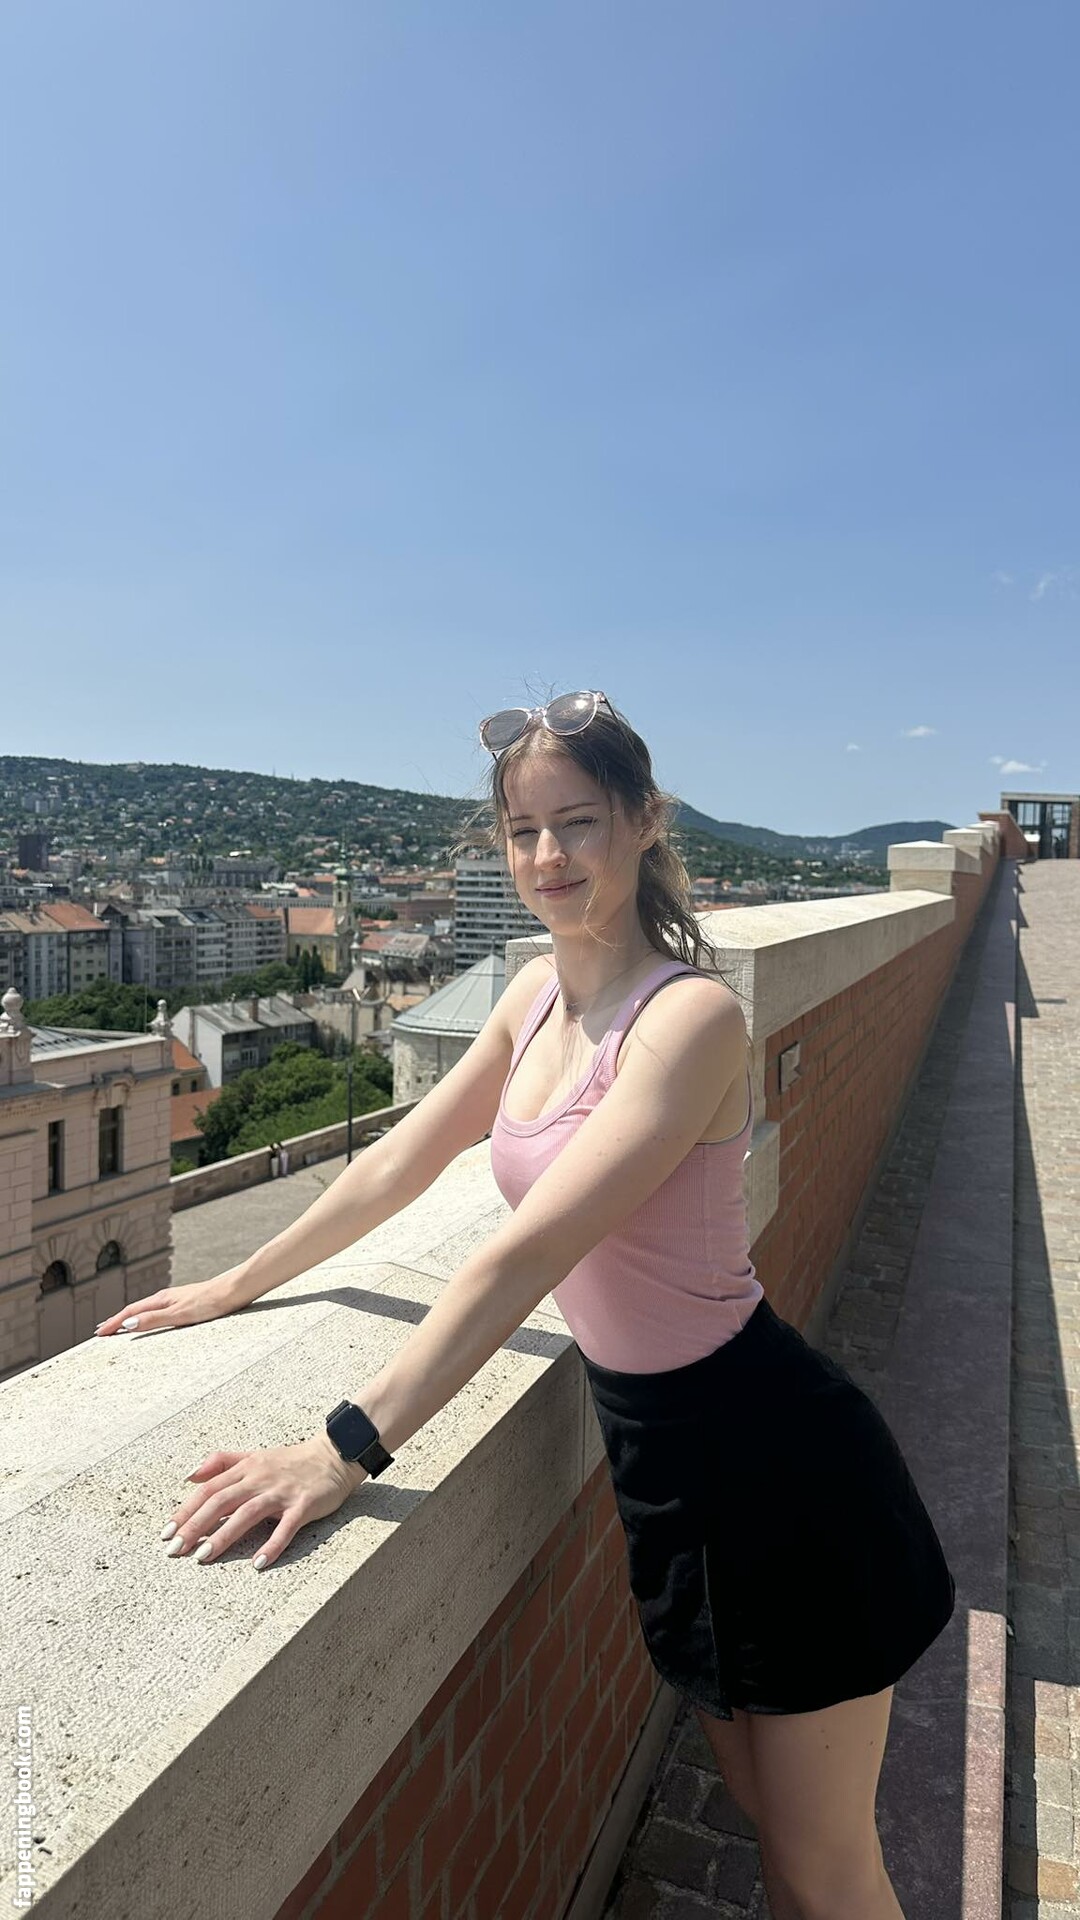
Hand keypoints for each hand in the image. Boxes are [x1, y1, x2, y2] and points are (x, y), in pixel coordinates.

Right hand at [95, 1269, 250, 1335]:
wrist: (234, 1291)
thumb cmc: (210, 1302)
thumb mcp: (180, 1314)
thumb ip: (154, 1319)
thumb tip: (128, 1324)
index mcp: (161, 1300)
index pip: (131, 1312)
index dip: (114, 1323)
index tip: (99, 1333)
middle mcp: (166, 1298)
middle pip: (135, 1309)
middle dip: (117, 1320)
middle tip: (102, 1330)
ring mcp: (176, 1300)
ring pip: (146, 1310)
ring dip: (131, 1318)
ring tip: (121, 1326)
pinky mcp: (186, 1304)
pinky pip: (158, 1312)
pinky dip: (147, 1317)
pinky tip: (152, 1321)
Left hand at [160, 1433, 367, 1570]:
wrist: (334, 1454)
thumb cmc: (291, 1460)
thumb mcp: (254, 1455)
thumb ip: (222, 1462)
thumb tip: (189, 1475)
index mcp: (247, 1468)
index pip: (209, 1489)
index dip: (186, 1510)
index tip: (166, 1532)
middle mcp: (260, 1478)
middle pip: (222, 1501)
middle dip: (196, 1526)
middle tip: (175, 1549)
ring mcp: (282, 1492)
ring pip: (248, 1513)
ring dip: (224, 1536)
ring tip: (203, 1557)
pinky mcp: (304, 1505)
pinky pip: (286, 1527)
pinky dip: (272, 1545)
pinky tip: (258, 1563)